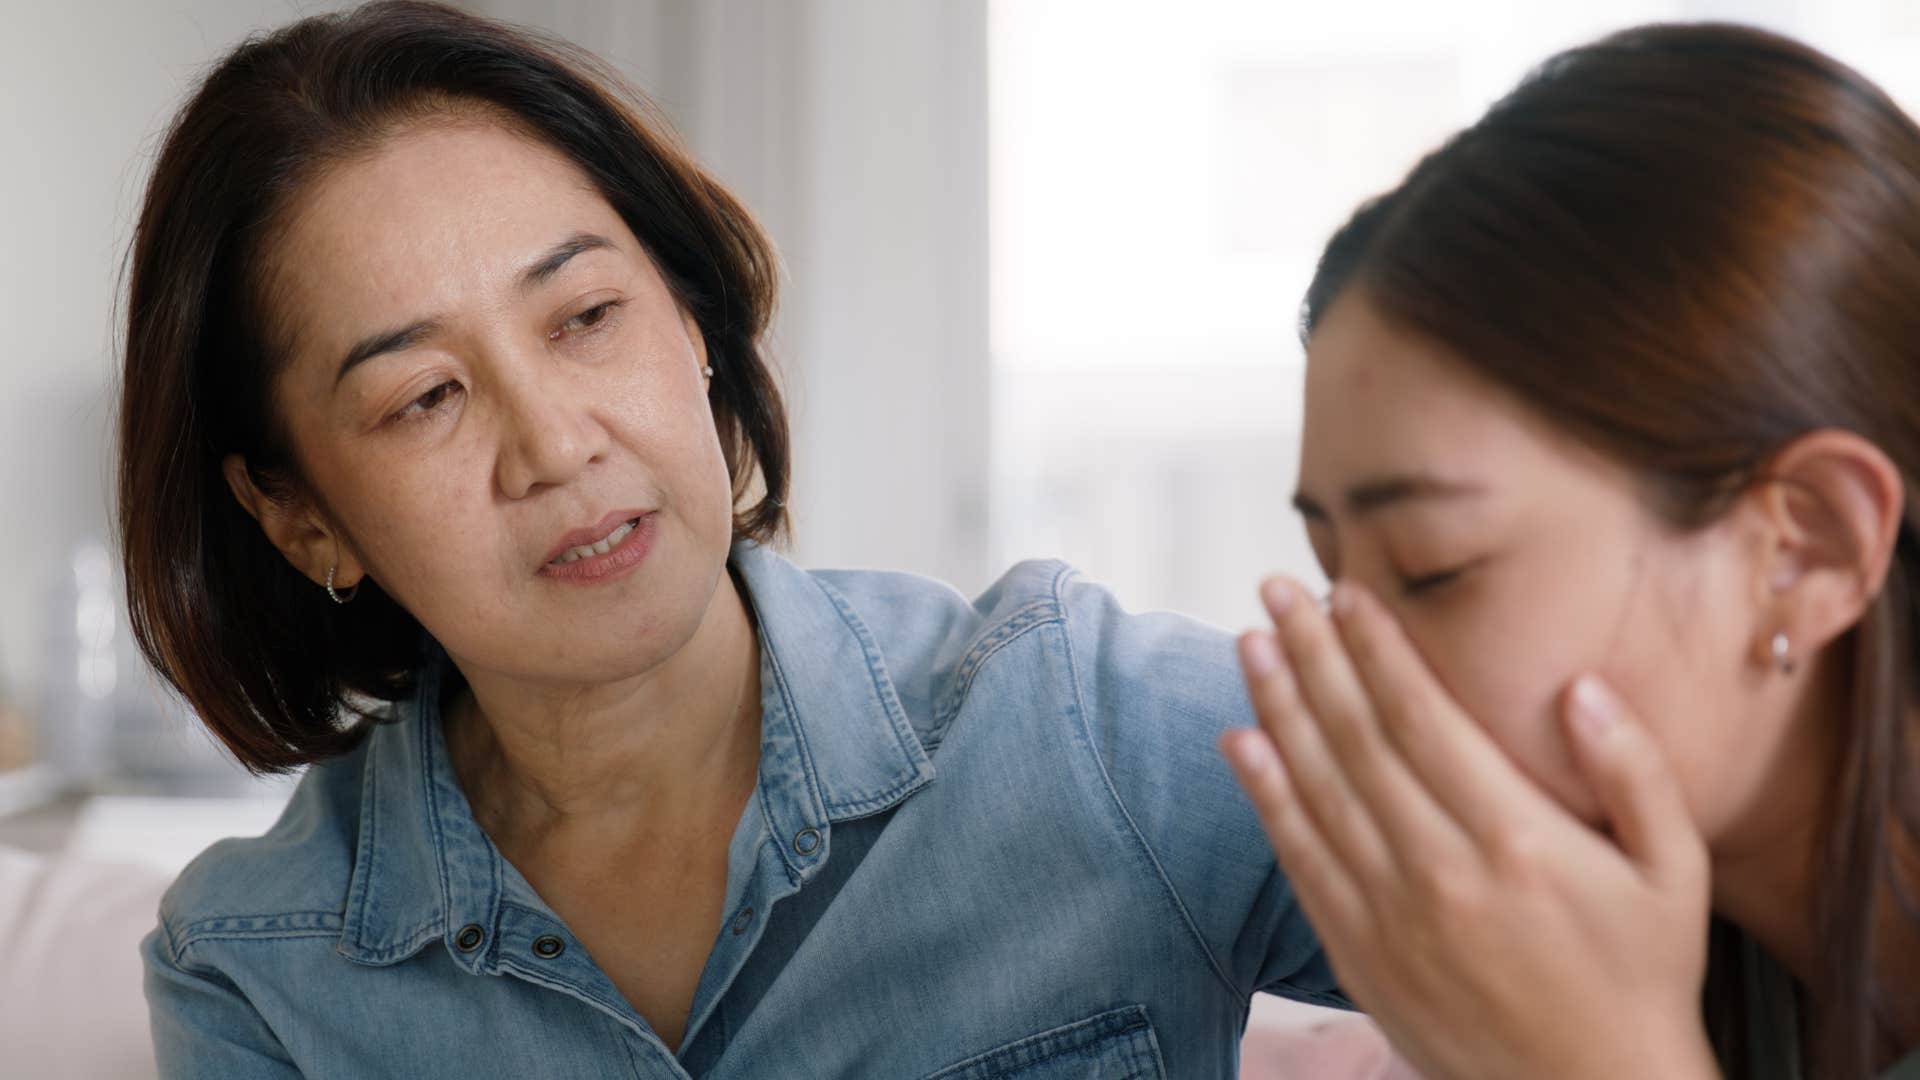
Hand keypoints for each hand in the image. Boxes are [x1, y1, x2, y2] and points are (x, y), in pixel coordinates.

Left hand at [1221, 578, 1718, 1079]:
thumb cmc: (1641, 976)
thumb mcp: (1674, 872)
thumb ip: (1635, 773)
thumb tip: (1583, 687)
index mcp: (1515, 840)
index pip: (1422, 719)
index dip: (1377, 649)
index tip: (1345, 592)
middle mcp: (1440, 871)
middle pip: (1355, 740)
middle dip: (1311, 655)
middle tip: (1274, 590)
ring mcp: (1391, 915)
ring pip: (1316, 790)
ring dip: (1276, 709)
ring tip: (1250, 642)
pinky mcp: (1360, 952)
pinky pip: (1300, 859)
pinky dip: (1265, 797)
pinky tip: (1241, 742)